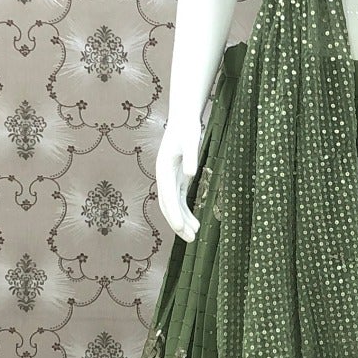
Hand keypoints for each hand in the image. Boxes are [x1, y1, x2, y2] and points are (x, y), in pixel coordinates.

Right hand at [155, 114, 203, 242]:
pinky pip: (179, 200)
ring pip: (173, 206)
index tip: (181, 228)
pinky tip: (194, 222)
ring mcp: (169, 179)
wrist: (182, 118)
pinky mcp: (176, 179)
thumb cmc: (187, 128)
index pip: (168, 198)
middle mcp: (163, 177)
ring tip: (194, 234)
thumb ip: (190, 157)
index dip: (174, 214)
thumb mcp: (190, 140)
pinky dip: (185, 212)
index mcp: (163, 170)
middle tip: (191, 238)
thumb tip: (190, 174)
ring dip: (182, 221)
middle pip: (167, 206)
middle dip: (177, 223)